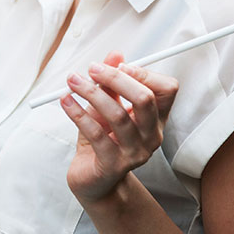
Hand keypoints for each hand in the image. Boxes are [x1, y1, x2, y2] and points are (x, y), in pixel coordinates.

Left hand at [60, 52, 179, 204]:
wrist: (93, 179)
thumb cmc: (102, 137)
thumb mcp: (107, 105)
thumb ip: (111, 82)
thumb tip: (115, 54)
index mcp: (157, 118)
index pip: (167, 89)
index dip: (144, 73)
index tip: (119, 65)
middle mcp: (152, 135)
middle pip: (145, 99)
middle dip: (116, 78)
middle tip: (92, 69)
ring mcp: (136, 153)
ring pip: (118, 115)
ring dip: (91, 93)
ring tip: (72, 82)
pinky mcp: (114, 165)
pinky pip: (96, 134)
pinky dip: (78, 113)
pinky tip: (65, 101)